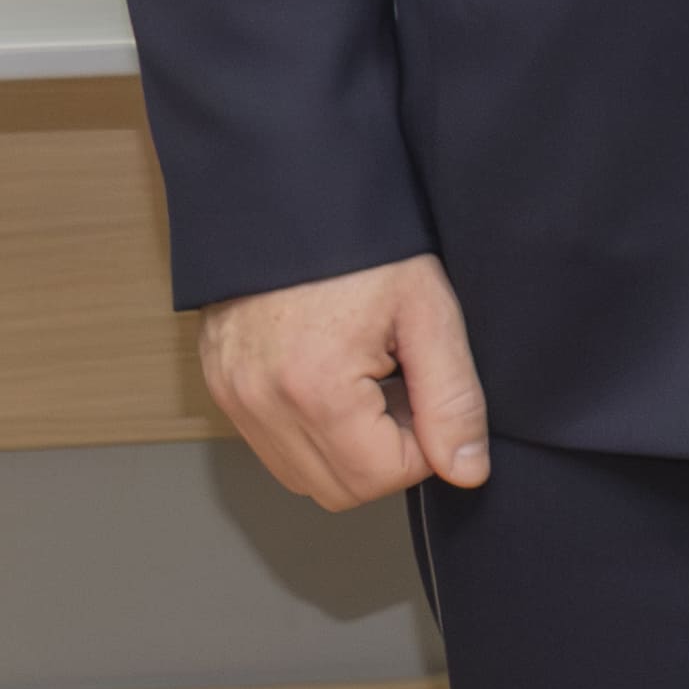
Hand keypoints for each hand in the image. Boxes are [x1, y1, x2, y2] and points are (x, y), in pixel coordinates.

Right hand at [197, 254, 489, 510]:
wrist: (289, 198)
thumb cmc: (364, 248)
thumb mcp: (429, 314)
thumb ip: (453, 399)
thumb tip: (466, 471)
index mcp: (314, 389)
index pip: (381, 478)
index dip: (422, 447)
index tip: (426, 394)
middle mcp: (260, 404)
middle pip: (339, 490)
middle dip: (385, 453)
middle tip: (401, 387)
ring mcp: (232, 398)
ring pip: (303, 476)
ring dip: (348, 447)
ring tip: (368, 380)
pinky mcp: (221, 387)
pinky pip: (273, 446)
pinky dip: (313, 432)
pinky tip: (334, 378)